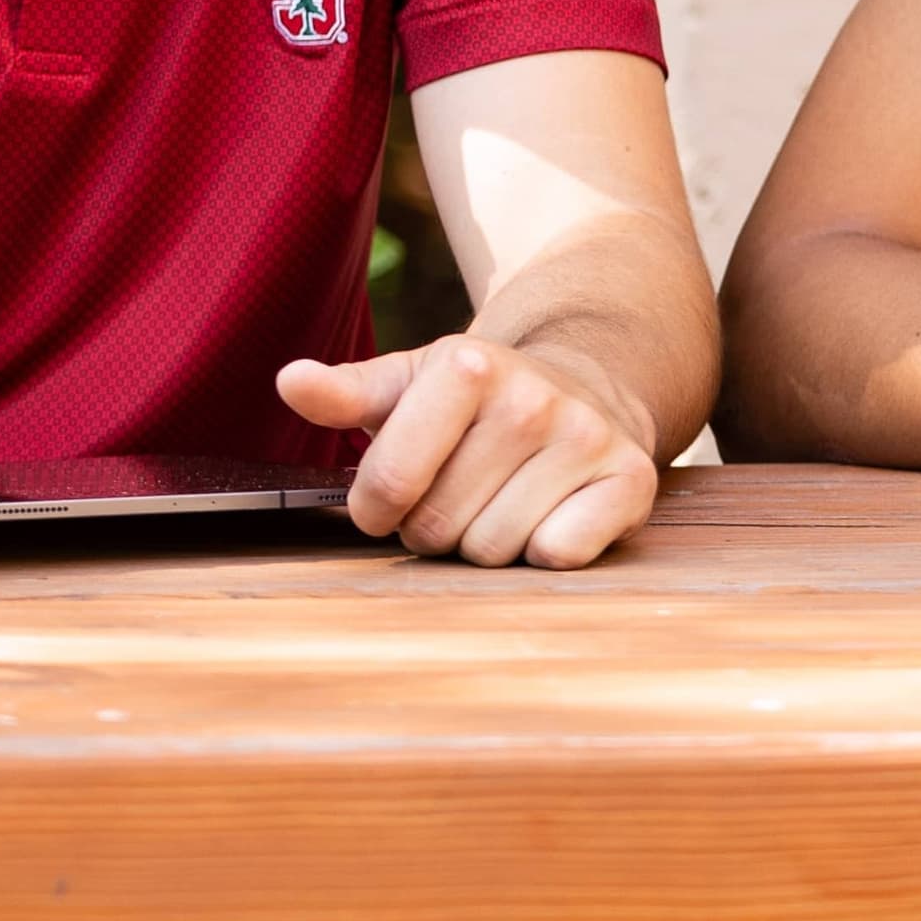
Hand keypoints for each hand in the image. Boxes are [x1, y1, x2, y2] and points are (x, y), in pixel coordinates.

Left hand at [278, 337, 661, 568]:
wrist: (583, 388)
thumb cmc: (475, 401)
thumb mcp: (407, 386)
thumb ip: (344, 394)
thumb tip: (289, 381)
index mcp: (468, 365)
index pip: (387, 486)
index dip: (377, 507)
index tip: (394, 493)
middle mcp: (533, 397)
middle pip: (439, 527)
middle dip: (435, 526)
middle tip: (459, 491)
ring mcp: (587, 438)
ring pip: (494, 551)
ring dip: (486, 542)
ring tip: (501, 499)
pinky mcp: (631, 480)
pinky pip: (559, 556)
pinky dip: (546, 549)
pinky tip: (548, 512)